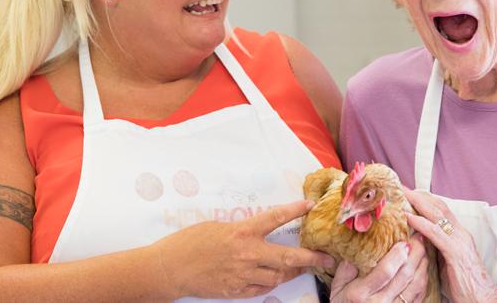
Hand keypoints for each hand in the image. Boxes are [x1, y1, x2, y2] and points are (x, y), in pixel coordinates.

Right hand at [154, 199, 334, 298]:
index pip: (275, 218)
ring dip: (292, 270)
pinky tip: (275, 276)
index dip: (295, 211)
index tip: (310, 206)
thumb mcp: (217, 226)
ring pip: (279, 275)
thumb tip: (258, 232)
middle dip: (311, 258)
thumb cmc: (189, 242)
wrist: (170, 269)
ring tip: (303, 266)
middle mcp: (247, 254)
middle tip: (327, 258)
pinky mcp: (237, 291)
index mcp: (241, 232)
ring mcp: (243, 275)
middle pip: (288, 257)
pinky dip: (272, 281)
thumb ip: (242, 230)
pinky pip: (263, 287)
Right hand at [329, 236, 429, 302]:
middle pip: (405, 276)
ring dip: (423, 265)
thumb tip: (360, 247)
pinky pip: (419, 296)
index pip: (385, 272)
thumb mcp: (337, 288)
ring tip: (423, 250)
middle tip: (419, 238)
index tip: (404, 241)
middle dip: (416, 254)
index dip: (397, 255)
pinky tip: (422, 268)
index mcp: (360, 294)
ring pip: (416, 286)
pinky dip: (424, 280)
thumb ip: (346, 269)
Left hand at [405, 189, 496, 302]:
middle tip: (402, 187)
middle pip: (439, 206)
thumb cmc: (464, 284)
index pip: (441, 210)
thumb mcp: (445, 261)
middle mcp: (461, 234)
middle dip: (420, 195)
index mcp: (459, 234)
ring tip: (403, 195)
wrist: (482, 299)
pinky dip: (421, 223)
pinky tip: (409, 217)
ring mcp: (460, 241)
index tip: (408, 192)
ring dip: (418, 203)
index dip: (425, 199)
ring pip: (438, 215)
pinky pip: (436, 234)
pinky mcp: (456, 253)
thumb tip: (418, 240)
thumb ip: (435, 248)